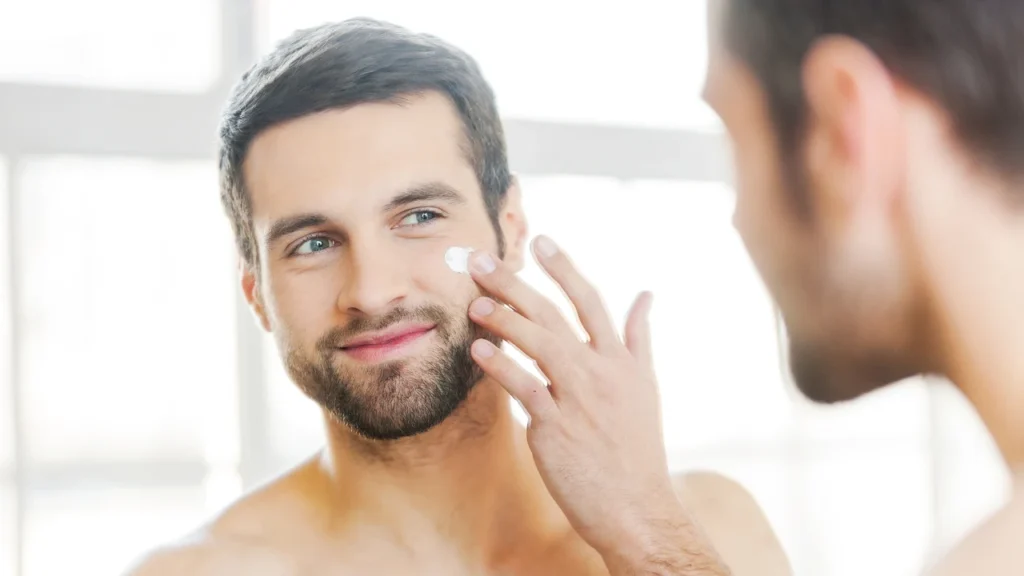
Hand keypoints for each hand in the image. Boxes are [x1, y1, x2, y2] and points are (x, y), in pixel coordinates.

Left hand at [466, 236, 728, 574]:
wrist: (637, 507)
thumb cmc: (637, 450)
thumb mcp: (646, 387)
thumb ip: (637, 339)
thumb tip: (645, 295)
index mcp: (622, 361)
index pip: (591, 302)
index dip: (564, 269)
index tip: (541, 241)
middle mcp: (602, 372)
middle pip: (554, 315)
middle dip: (515, 283)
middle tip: (480, 260)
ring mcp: (579, 398)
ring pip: (539, 344)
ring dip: (504, 318)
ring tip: (474, 302)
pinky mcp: (557, 427)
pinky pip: (524, 387)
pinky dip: (501, 366)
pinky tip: (479, 350)